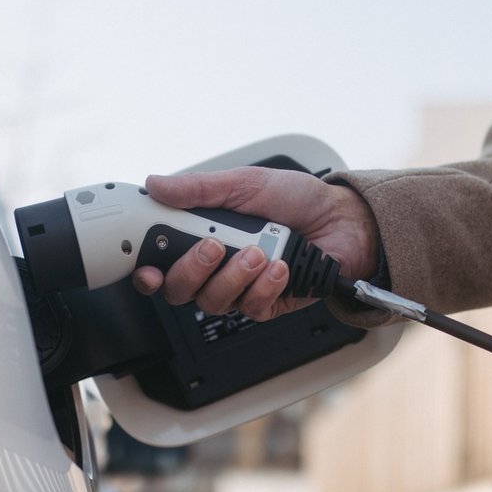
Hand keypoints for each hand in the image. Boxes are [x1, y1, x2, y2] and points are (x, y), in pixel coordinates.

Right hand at [132, 166, 378, 321]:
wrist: (344, 219)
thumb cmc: (297, 199)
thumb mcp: (245, 183)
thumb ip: (199, 188)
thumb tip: (156, 184)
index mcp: (202, 235)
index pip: (160, 262)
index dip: (147, 270)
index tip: (148, 266)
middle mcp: (217, 266)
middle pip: (179, 289)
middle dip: (191, 270)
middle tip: (213, 246)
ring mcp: (241, 287)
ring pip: (213, 301)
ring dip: (234, 276)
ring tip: (259, 252)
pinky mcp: (267, 304)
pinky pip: (251, 308)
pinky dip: (265, 286)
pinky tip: (280, 267)